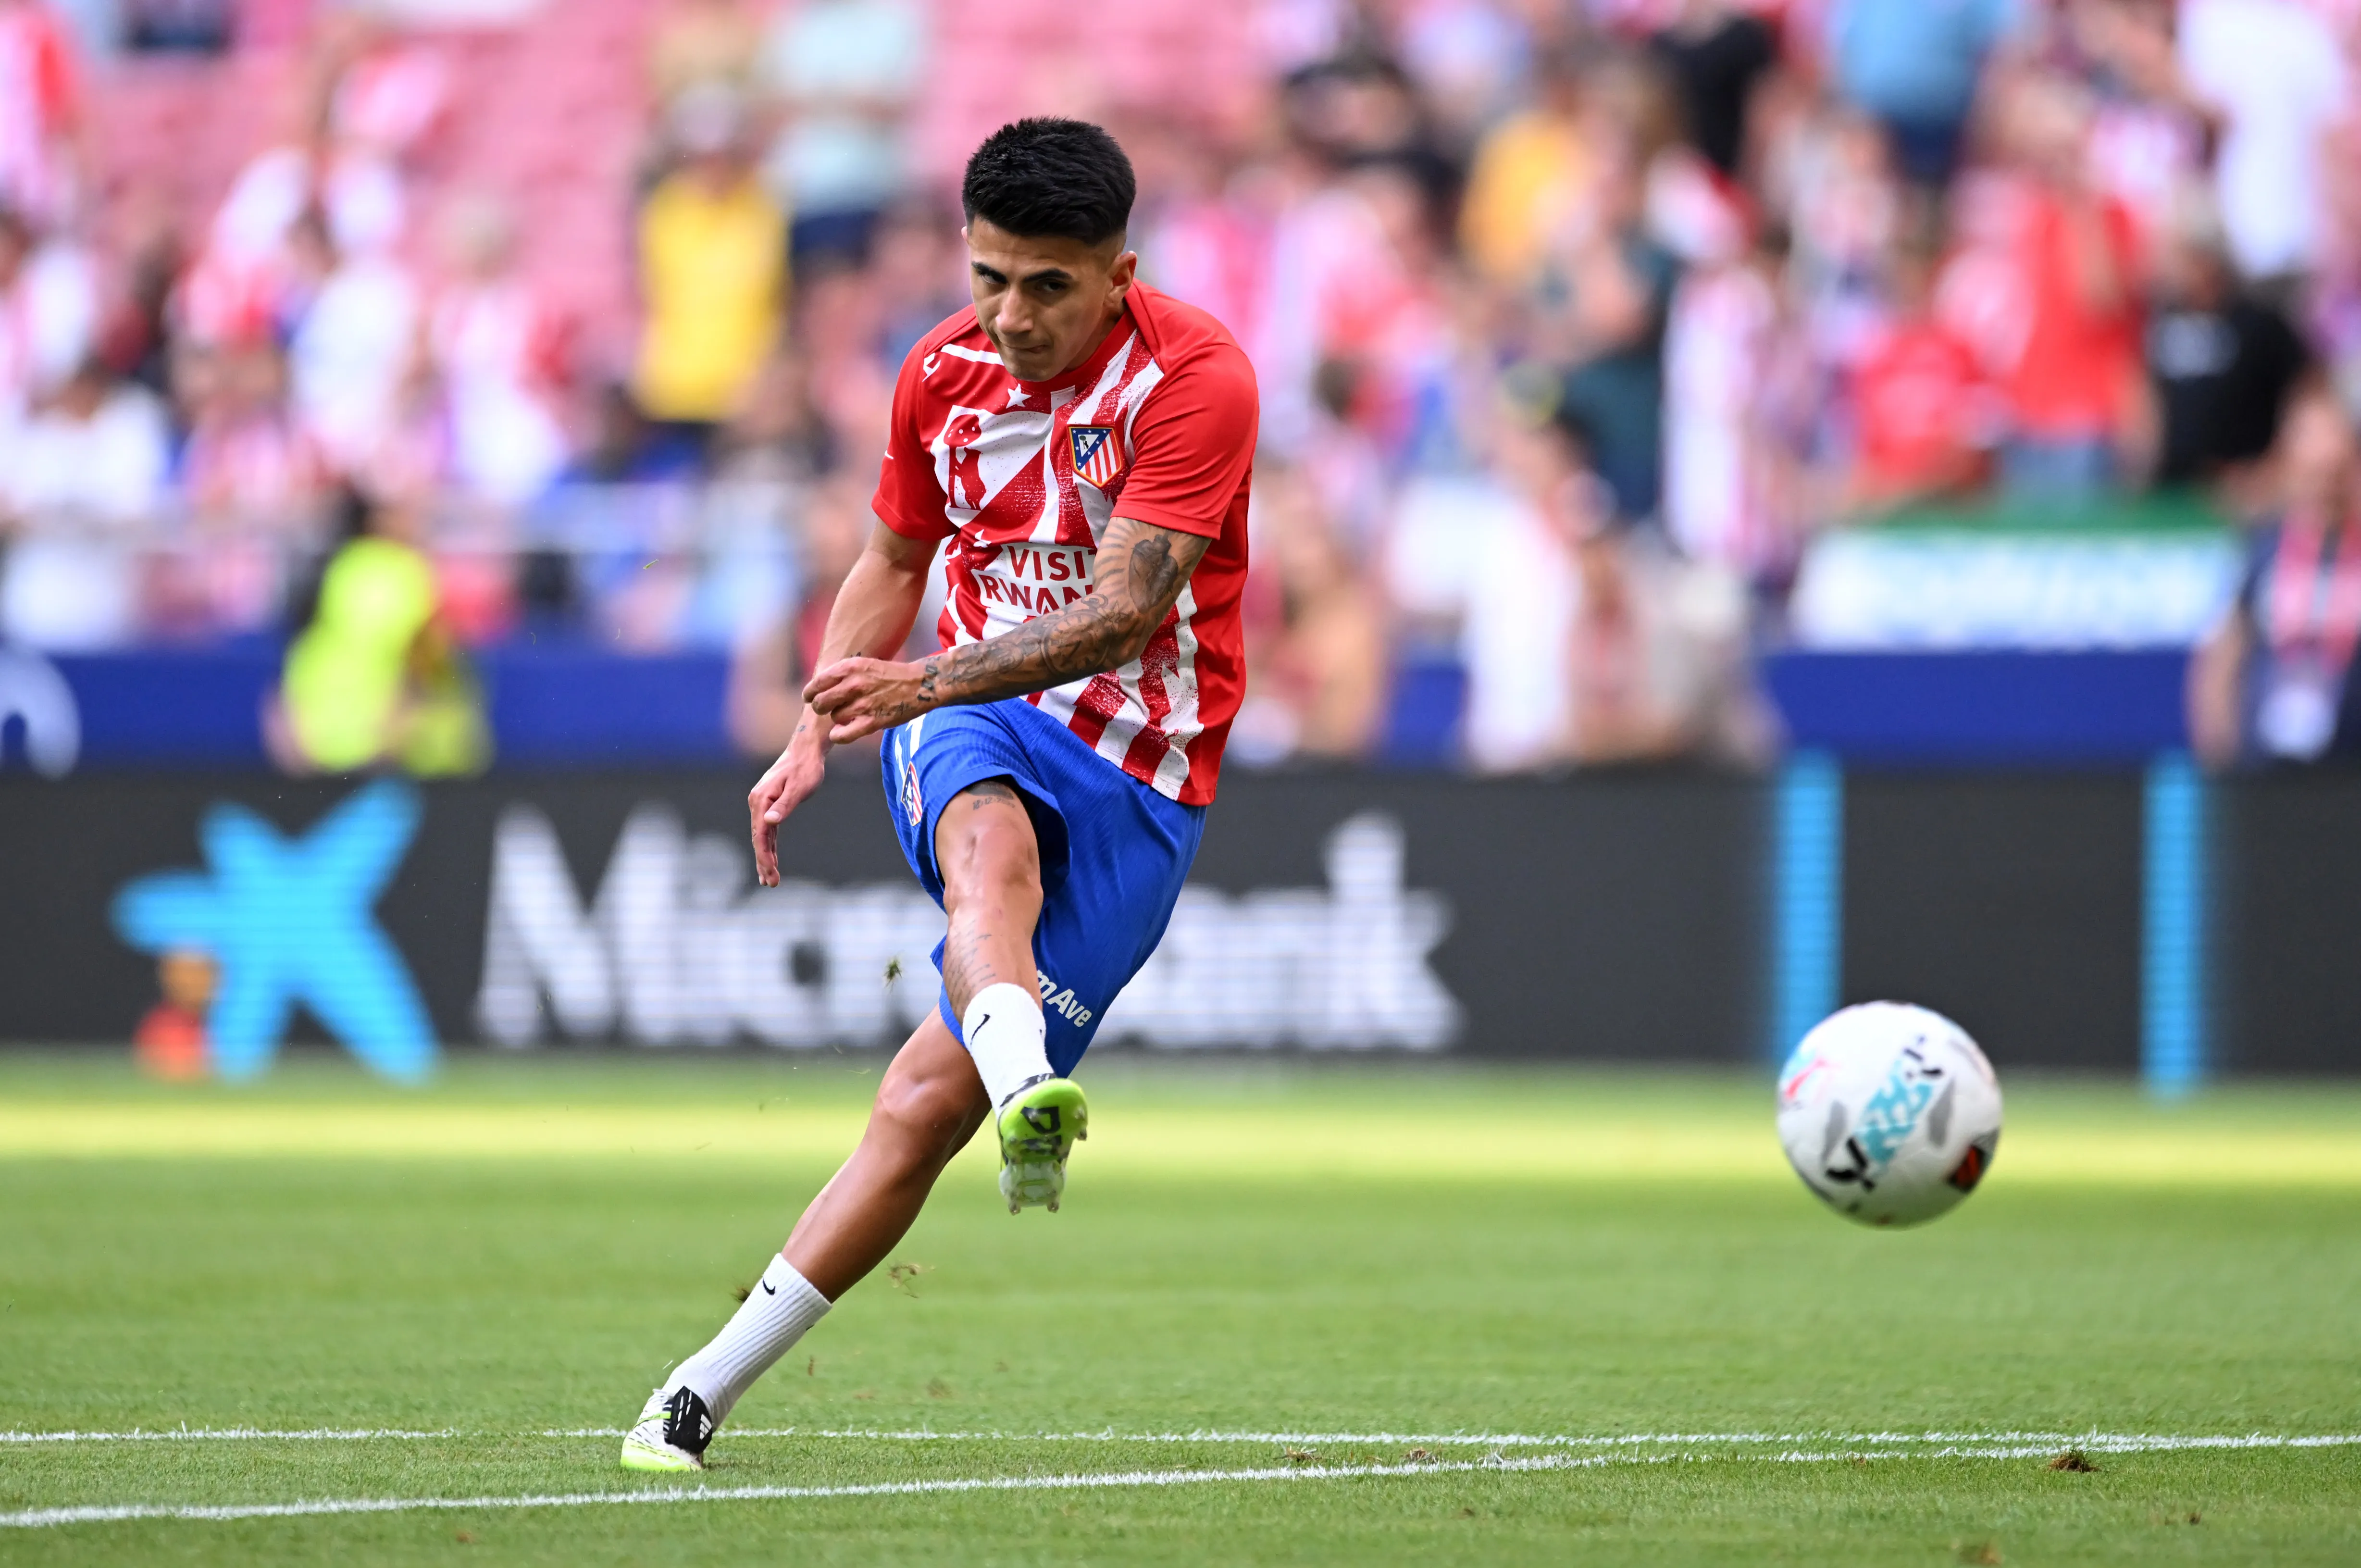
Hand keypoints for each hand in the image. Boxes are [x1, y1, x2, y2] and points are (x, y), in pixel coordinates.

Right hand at [748, 728, 827, 886]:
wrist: (806, 750)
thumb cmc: (806, 768)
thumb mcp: (799, 788)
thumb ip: (784, 806)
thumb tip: (769, 821)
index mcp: (761, 800)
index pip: (760, 835)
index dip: (764, 857)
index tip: (770, 875)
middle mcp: (757, 802)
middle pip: (759, 839)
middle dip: (764, 863)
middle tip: (771, 884)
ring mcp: (762, 803)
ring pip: (762, 836)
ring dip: (766, 857)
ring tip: (769, 880)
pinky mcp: (770, 804)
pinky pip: (768, 830)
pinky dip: (769, 846)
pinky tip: (771, 860)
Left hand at [802, 656, 931, 745]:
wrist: (920, 684)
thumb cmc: (889, 675)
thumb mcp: (864, 665)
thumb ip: (842, 675)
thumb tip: (818, 688)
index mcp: (850, 667)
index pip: (817, 683)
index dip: (809, 693)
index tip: (809, 698)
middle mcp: (854, 684)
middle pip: (820, 703)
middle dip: (820, 708)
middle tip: (827, 709)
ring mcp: (864, 704)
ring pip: (834, 718)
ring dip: (838, 719)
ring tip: (850, 715)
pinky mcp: (873, 721)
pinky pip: (843, 734)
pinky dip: (839, 735)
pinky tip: (842, 732)